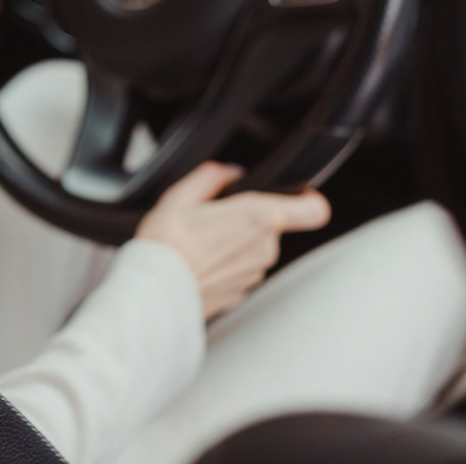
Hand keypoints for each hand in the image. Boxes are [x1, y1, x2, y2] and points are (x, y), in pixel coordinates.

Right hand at [135, 162, 331, 320]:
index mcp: (257, 218)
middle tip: (213, 216)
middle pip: (274, 225)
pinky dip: (225, 262)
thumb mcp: (181, 194)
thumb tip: (228, 173)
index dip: (307, 198)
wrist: (152, 293)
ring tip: (200, 240)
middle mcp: (264, 249)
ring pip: (255, 247)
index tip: (294, 192)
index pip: (313, 210)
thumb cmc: (166, 246)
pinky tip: (199, 260)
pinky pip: (241, 268)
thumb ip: (213, 175)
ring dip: (235, 241)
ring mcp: (254, 273)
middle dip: (249, 217)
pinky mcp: (241, 292)